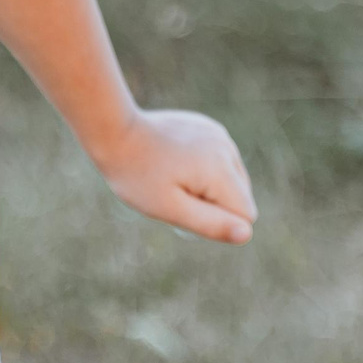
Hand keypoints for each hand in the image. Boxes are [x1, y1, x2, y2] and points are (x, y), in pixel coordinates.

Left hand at [99, 108, 255, 244]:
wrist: (115, 131)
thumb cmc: (138, 176)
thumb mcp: (170, 209)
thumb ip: (211, 223)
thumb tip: (246, 234)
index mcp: (220, 169)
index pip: (246, 214)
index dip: (216, 219)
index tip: (184, 204)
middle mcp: (226, 147)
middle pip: (241, 195)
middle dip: (214, 202)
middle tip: (175, 191)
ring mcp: (218, 134)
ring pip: (232, 178)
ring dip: (209, 186)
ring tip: (173, 176)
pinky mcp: (209, 128)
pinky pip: (220, 160)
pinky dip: (204, 168)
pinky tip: (175, 161)